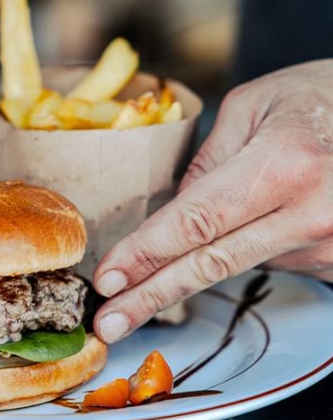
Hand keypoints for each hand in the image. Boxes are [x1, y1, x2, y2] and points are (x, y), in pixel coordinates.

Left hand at [92, 60, 332, 342]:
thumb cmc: (315, 97)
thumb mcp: (251, 107)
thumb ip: (206, 161)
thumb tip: (173, 215)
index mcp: (284, 165)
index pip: (197, 222)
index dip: (146, 253)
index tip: (109, 277)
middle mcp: (310, 213)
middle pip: (212, 265)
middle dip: (153, 295)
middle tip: (110, 322)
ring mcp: (328, 245)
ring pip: (240, 262)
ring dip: (209, 254)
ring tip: (234, 204)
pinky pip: (273, 259)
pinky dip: (254, 243)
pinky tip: (270, 210)